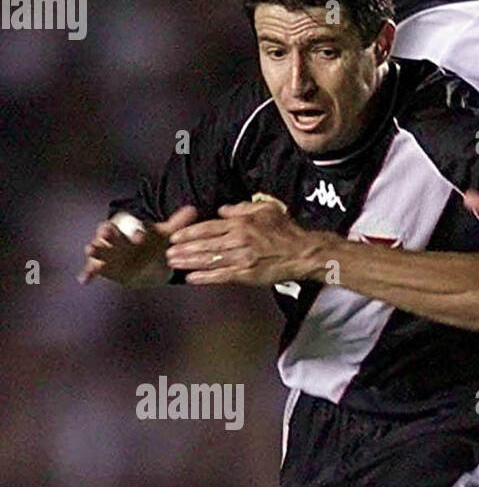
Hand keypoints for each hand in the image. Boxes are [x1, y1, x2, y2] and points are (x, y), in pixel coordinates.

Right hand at [79, 205, 198, 285]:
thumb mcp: (164, 236)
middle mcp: (116, 240)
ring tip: (90, 250)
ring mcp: (108, 254)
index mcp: (131, 230)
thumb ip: (177, 224)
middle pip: (110, 234)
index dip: (136, 230)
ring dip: (94, 250)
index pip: (132, 227)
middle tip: (106, 232)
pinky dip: (87, 273)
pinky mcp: (103, 267)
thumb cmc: (151, 246)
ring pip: (98, 250)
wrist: (142, 264)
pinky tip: (83, 280)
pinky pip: (92, 269)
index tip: (141, 235)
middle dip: (108, 233)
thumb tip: (194, 209)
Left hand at [165, 200, 320, 284]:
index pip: (208, 227)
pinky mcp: (247, 274)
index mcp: (241, 224)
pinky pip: (221, 276)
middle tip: (167, 252)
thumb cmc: (287, 231)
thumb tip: (222, 211)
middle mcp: (238, 240)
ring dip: (188, 262)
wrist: (303, 253)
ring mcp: (242, 258)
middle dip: (183, 249)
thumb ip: (241, 208)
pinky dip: (205, 277)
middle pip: (204, 244)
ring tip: (173, 263)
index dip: (189, 232)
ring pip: (209, 260)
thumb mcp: (265, 209)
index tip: (175, 236)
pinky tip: (191, 278)